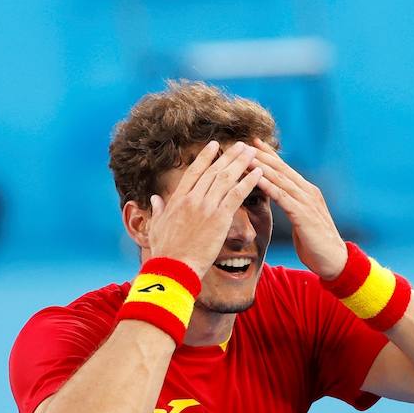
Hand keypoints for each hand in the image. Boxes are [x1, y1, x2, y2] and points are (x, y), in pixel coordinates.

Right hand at [146, 140, 263, 278]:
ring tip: (253, 152)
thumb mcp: (156, 227)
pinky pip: (237, 195)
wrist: (174, 267)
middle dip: (229, 155)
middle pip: (214, 171)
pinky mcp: (220, 218)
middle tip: (241, 144)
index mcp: (177, 200)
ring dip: (241, 163)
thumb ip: (158, 210)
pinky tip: (258, 173)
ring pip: (227, 178)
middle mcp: (193, 199)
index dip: (205, 157)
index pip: (194, 172)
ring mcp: (206, 207)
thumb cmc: (164, 251)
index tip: (214, 145)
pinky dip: (249, 182)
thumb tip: (155, 199)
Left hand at [252, 140, 348, 279]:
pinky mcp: (304, 215)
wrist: (333, 260)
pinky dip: (269, 186)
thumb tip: (277, 197)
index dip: (269, 155)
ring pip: (280, 179)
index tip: (253, 143)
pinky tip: (256, 178)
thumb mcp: (300, 219)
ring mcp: (307, 202)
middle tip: (244, 142)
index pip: (284, 169)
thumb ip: (291, 205)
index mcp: (306, 192)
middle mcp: (307, 192)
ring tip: (244, 156)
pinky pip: (282, 197)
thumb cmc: (314, 242)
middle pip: (281, 169)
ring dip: (261, 167)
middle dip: (262, 155)